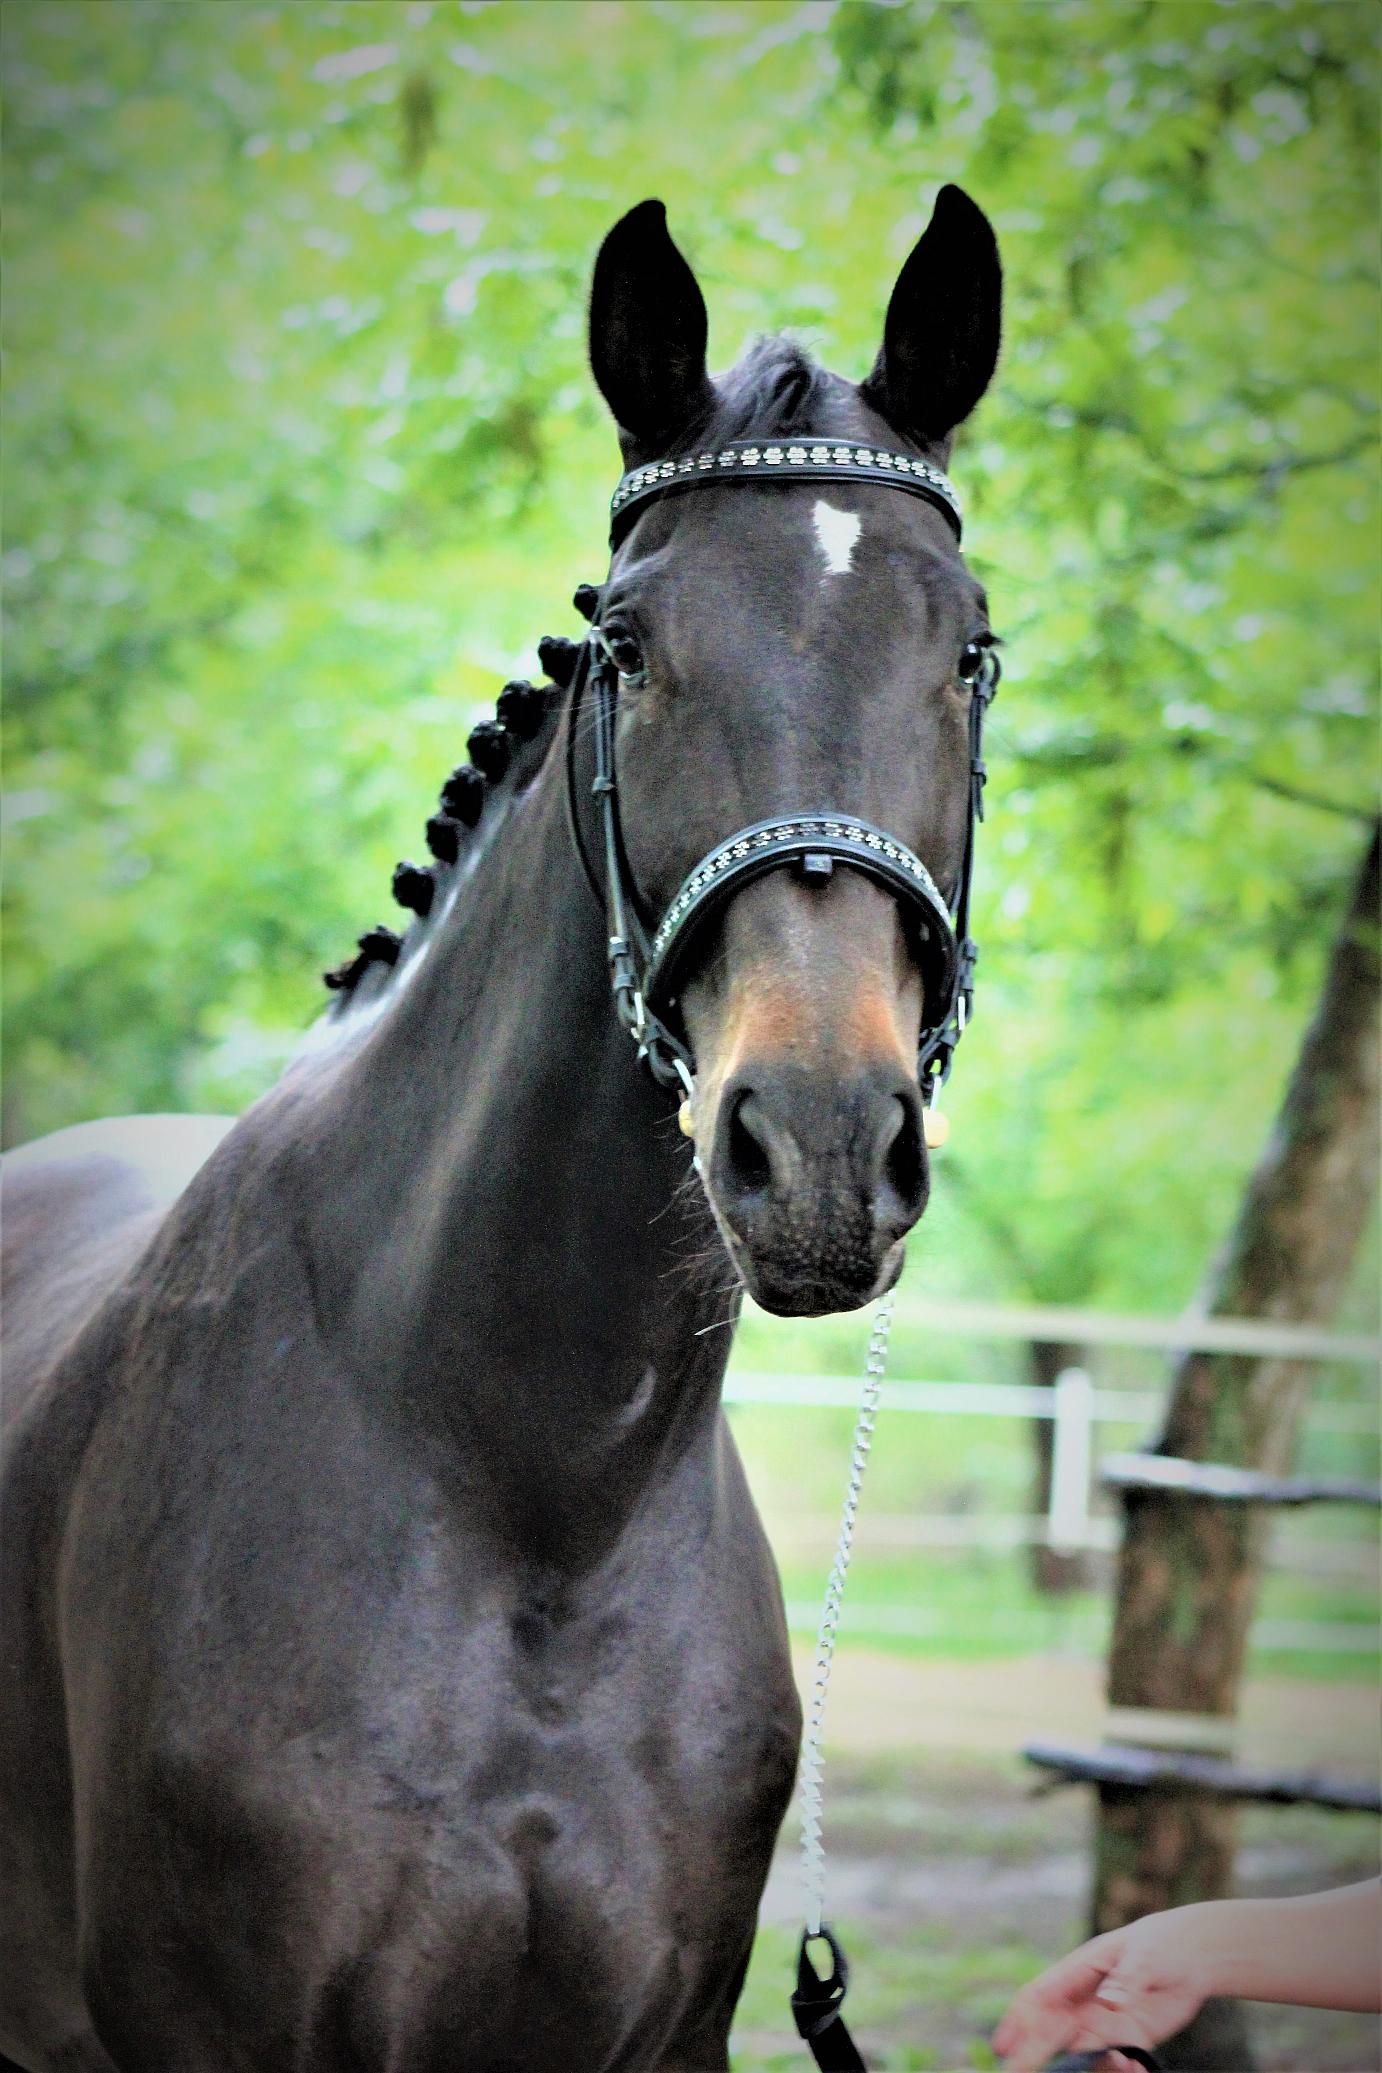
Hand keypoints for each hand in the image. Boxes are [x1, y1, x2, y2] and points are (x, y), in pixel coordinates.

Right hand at [993, 1910, 1216, 2072]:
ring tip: (1125, 2066)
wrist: (1194, 1956)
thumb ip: (1127, 1981)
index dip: (1019, 2021)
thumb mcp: (1145, 1957)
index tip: (1004, 2047)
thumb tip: (1113, 2004)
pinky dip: (1118, 2071)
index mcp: (1079, 1971)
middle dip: (1032, 2054)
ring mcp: (1105, 2021)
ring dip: (1092, 2066)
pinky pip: (1111, 2062)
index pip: (1041, 1997)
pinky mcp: (1127, 2038)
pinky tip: (1136, 2070)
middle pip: (1051, 2030)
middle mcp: (1085, 1999)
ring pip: (1081, 2052)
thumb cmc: (1162, 1944)